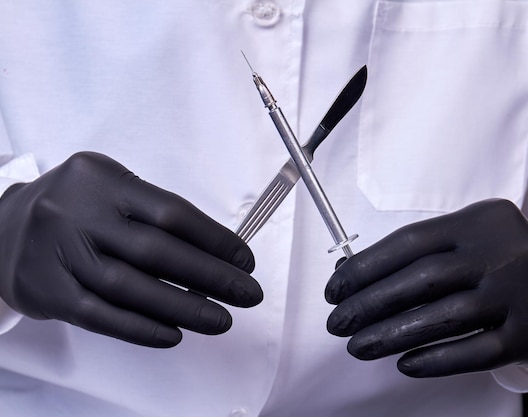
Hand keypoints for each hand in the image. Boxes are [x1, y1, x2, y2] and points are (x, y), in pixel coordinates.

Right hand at [0, 152, 261, 346]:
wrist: (3, 227)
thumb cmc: (74, 207)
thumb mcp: (111, 187)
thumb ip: (155, 213)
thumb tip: (217, 252)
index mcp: (103, 180)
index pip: (173, 213)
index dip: (216, 241)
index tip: (244, 261)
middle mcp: (78, 213)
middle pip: (157, 251)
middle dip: (212, 277)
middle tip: (247, 293)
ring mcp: (59, 252)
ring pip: (131, 287)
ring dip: (183, 308)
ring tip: (220, 320)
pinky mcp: (47, 290)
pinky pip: (101, 315)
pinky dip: (141, 328)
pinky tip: (174, 333)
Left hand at [326, 199, 527, 376]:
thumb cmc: (493, 263)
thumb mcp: (461, 242)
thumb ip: (412, 256)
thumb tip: (346, 275)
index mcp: (478, 221)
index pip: (409, 241)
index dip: (365, 267)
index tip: (335, 290)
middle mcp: (503, 250)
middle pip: (423, 278)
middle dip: (370, 303)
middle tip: (338, 323)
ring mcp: (522, 291)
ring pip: (446, 316)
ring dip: (392, 334)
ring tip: (358, 347)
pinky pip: (476, 351)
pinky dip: (436, 359)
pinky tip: (404, 364)